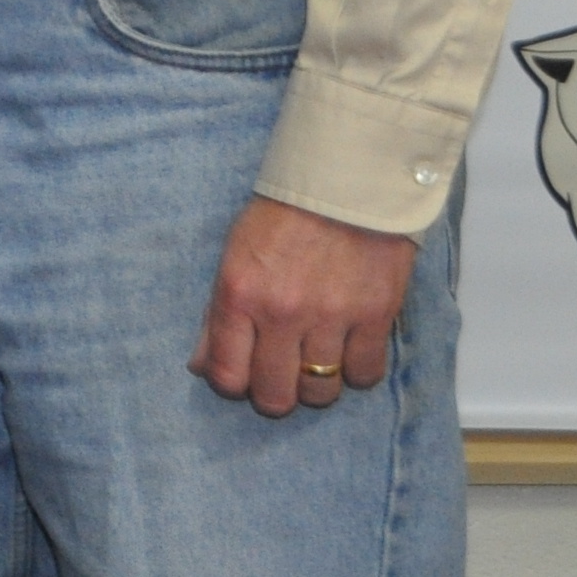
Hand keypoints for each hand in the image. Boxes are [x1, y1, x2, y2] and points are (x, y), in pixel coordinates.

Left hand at [189, 196, 417, 420]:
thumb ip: (217, 316)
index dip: (234, 385)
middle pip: (275, 397)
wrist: (347, 180)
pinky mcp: (376, 315)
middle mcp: (282, 312)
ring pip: (321, 393)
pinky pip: (365, 374)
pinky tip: (351, 350)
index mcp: (239, 294)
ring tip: (318, 360)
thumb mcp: (235, 256)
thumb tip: (200, 367)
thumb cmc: (283, 215)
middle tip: (282, 373)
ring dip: (317, 384)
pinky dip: (358, 370)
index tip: (244, 374)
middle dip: (275, 393)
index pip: (227, 377)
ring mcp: (331, 317)